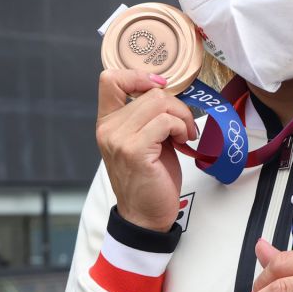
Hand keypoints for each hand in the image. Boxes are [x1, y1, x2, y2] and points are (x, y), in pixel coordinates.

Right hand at [96, 69, 198, 230]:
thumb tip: (169, 93)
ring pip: (160, 103)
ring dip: (182, 117)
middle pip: (149, 92)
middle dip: (177, 106)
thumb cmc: (149, 177)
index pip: (110, 79)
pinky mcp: (135, 151)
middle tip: (185, 126)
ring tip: (184, 134)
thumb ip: (147, 116)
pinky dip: (182, 127)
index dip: (139, 76)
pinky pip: (166, 122)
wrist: (145, 216)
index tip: (160, 88)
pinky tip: (183, 141)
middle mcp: (108, 129)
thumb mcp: (143, 139)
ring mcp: (119, 139)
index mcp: (107, 122)